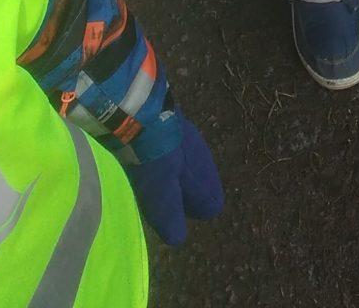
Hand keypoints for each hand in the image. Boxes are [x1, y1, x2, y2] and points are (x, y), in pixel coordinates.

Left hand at [127, 113, 223, 245]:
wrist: (145, 118)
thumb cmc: (156, 164)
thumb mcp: (161, 199)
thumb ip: (171, 219)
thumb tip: (178, 239)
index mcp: (205, 180)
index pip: (213, 206)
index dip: (194, 212)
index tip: (174, 212)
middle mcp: (205, 160)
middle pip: (201, 185)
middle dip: (185, 194)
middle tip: (160, 196)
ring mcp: (194, 139)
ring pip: (190, 166)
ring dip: (176, 173)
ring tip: (150, 177)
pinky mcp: (179, 125)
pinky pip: (179, 148)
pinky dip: (168, 155)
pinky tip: (148, 155)